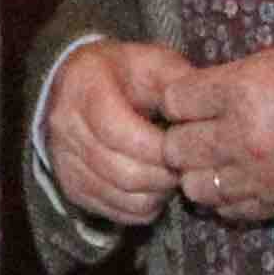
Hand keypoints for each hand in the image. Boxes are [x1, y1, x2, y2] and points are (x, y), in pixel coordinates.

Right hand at [41, 38, 196, 227]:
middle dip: (164, 175)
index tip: (185, 146)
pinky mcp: (71, 187)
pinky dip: (142, 207)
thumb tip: (208, 109)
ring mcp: (65, 161)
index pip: (119, 133)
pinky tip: (153, 187)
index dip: (159, 148)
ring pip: (121, 196)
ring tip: (170, 175)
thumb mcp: (152, 62)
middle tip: (185, 166)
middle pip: (123, 172)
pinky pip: (114, 212)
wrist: (77, 85)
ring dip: (156, 193)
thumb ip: (178, 81)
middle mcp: (67, 129)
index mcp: (86, 91)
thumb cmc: (123, 74)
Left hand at [157, 39, 273, 227]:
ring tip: (220, 156)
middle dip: (183, 135)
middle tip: (202, 127)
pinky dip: (227, 197)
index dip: (182, 97)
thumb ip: (241, 75)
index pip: (175, 101)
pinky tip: (242, 178)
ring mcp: (262, 178)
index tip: (194, 97)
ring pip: (195, 187)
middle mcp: (245, 138)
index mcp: (246, 91)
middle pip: (175, 148)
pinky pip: (229, 211)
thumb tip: (207, 90)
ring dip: (201, 170)